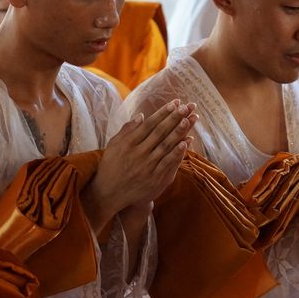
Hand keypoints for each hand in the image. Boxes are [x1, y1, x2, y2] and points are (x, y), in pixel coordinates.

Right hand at [87, 100, 196, 223]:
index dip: (163, 113)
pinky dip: (177, 153)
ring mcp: (147, 166)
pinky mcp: (153, 178)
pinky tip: (186, 142)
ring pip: (166, 145)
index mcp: (128, 143)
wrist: (109, 193)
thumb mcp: (113, 146)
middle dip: (174, 118)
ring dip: (179, 132)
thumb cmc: (110, 167)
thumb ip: (127, 130)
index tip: (174, 103)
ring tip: (189, 120)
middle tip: (186, 107)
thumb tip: (141, 115)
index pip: (149, 124)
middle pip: (160, 132)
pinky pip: (168, 163)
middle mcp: (138, 153)